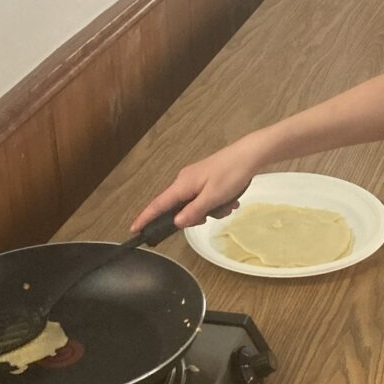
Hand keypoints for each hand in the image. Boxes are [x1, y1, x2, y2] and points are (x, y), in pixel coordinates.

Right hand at [130, 144, 257, 231]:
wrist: (249, 154)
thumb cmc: (231, 174)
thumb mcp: (213, 197)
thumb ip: (194, 211)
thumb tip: (176, 223)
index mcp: (182, 184)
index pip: (158, 204)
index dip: (146, 217)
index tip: (134, 229)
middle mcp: (185, 181)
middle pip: (180, 208)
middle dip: (197, 216)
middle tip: (214, 213)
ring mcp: (196, 179)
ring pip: (197, 204)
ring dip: (213, 209)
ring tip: (229, 204)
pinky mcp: (207, 179)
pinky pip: (206, 198)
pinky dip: (217, 202)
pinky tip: (232, 199)